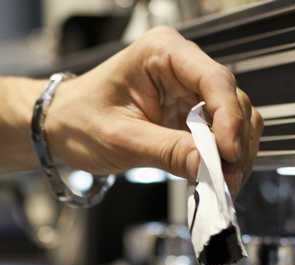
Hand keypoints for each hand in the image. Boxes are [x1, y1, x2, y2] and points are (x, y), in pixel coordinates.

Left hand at [47, 26, 262, 193]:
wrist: (60, 127)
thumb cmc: (78, 120)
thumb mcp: (121, 139)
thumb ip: (167, 151)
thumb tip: (210, 167)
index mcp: (162, 51)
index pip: (213, 80)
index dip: (229, 118)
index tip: (230, 154)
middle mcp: (182, 64)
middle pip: (231, 99)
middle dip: (234, 141)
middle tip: (229, 179)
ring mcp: (188, 90)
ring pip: (233, 118)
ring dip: (234, 152)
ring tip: (223, 183)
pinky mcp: (189, 114)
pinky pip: (218, 134)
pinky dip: (220, 157)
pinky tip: (213, 177)